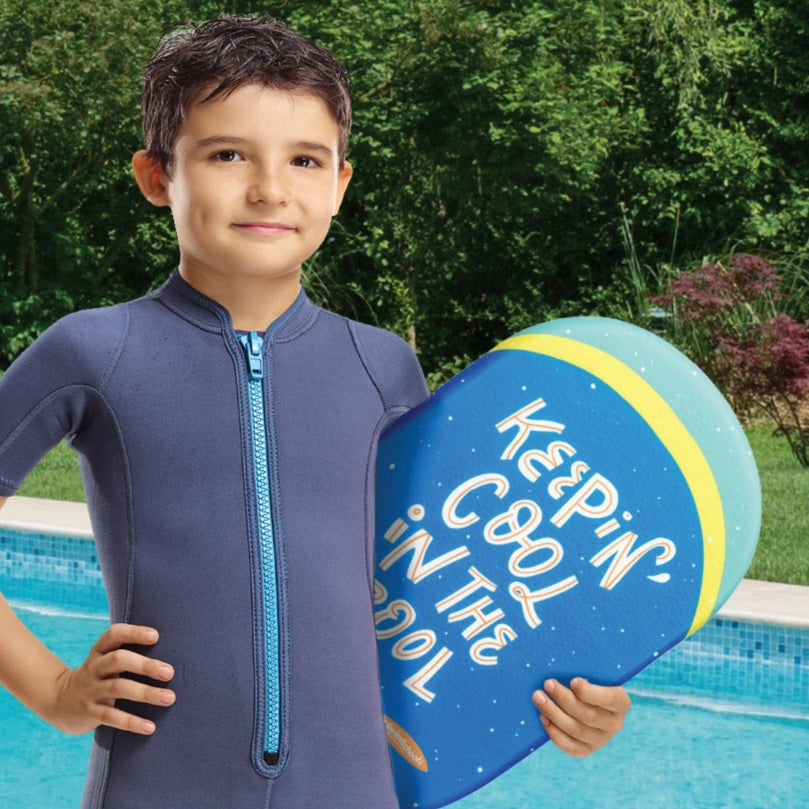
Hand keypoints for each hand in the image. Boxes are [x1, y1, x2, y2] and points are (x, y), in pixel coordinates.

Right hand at [48, 623, 174, 734]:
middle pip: (118, 660)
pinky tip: (150, 727)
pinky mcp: (89, 712)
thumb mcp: (106, 660)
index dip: (133, 633)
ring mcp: (90, 690)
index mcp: (99, 651)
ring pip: (118, 688)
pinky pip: (111, 717)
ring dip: (146, 693)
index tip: (156, 636)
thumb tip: (174, 649)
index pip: (114, 635)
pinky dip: (132, 722)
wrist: (59, 702)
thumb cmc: (98, 676)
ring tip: (170, 698)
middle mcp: (94, 668)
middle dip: (145, 665)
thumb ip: (129, 654)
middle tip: (170, 672)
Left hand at [532, 678, 630, 756]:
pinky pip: (571, 747)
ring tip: (538, 698)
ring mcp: (602, 739)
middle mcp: (614, 724)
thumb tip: (564, 671)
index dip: (589, 692)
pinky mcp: (588, 749)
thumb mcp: (595, 674)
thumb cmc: (592, 681)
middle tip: (547, 684)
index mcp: (621, 702)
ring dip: (554, 714)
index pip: (609, 699)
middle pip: (588, 715)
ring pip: (576, 730)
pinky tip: (543, 718)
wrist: (592, 701)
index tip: (572, 681)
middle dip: (564, 699)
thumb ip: (586, 673)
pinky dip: (555, 733)